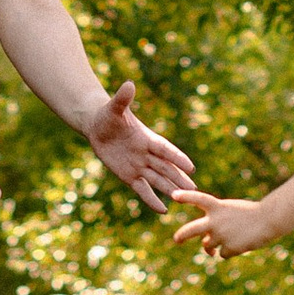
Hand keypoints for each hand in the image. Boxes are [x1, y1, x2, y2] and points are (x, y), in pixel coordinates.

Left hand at [85, 77, 194, 213]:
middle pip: (166, 168)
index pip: (164, 149)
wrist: (98, 126)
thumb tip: (129, 84)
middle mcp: (146, 153)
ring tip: (185, 199)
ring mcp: (139, 165)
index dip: (176, 158)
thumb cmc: (108, 115)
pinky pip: (142, 189)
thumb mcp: (114, 108)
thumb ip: (123, 99)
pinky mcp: (129, 175)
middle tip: (195, 191)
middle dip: (179, 178)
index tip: (191, 167)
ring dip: (170, 189)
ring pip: (158, 180)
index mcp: (147, 137)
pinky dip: (151, 199)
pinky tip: (162, 210)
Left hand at [167, 187, 270, 259]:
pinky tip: (241, 243)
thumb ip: (215, 224)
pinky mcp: (229, 248)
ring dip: (213, 247)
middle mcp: (215, 221)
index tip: (174, 196)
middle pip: (191, 229)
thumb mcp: (230, 211)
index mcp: (217, 207)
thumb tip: (207, 247)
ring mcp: (221, 235)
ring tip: (229, 239)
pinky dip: (230, 251)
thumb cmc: (251, 214)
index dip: (185, 197)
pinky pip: (223, 254)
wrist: (269, 220)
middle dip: (181, 236)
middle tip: (176, 239)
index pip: (198, 199)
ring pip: (208, 246)